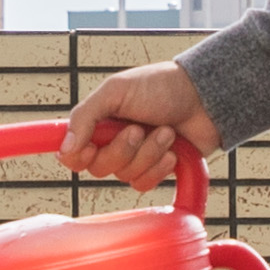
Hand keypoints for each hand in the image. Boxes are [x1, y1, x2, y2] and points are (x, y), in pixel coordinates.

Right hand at [57, 62, 216, 193]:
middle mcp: (113, 142)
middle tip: (139, 129)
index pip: (72, 154)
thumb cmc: (161, 86)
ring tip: (166, 132)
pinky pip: (144, 184)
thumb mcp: (116, 90)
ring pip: (125, 176)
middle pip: (99, 168)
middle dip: (123, 150)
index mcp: (98, 123)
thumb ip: (86, 116)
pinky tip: (173, 151)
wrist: (205, 98)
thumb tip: (65, 148)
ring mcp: (135, 157)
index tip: (92, 147)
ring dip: (148, 154)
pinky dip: (159, 168)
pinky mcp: (155, 170)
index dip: (78, 157)